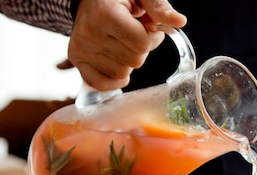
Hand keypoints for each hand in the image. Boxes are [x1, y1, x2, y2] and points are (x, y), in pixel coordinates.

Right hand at [68, 0, 186, 90]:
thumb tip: (180, 22)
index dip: (152, 38)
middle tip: (134, 34)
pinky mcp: (76, 58)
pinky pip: (101, 84)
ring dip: (128, 62)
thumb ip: (160, 7)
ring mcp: (81, 48)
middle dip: (141, 50)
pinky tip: (117, 63)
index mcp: (106, 15)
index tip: (148, 27)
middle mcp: (90, 33)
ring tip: (122, 42)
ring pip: (121, 74)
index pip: (142, 44)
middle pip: (134, 61)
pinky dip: (113, 79)